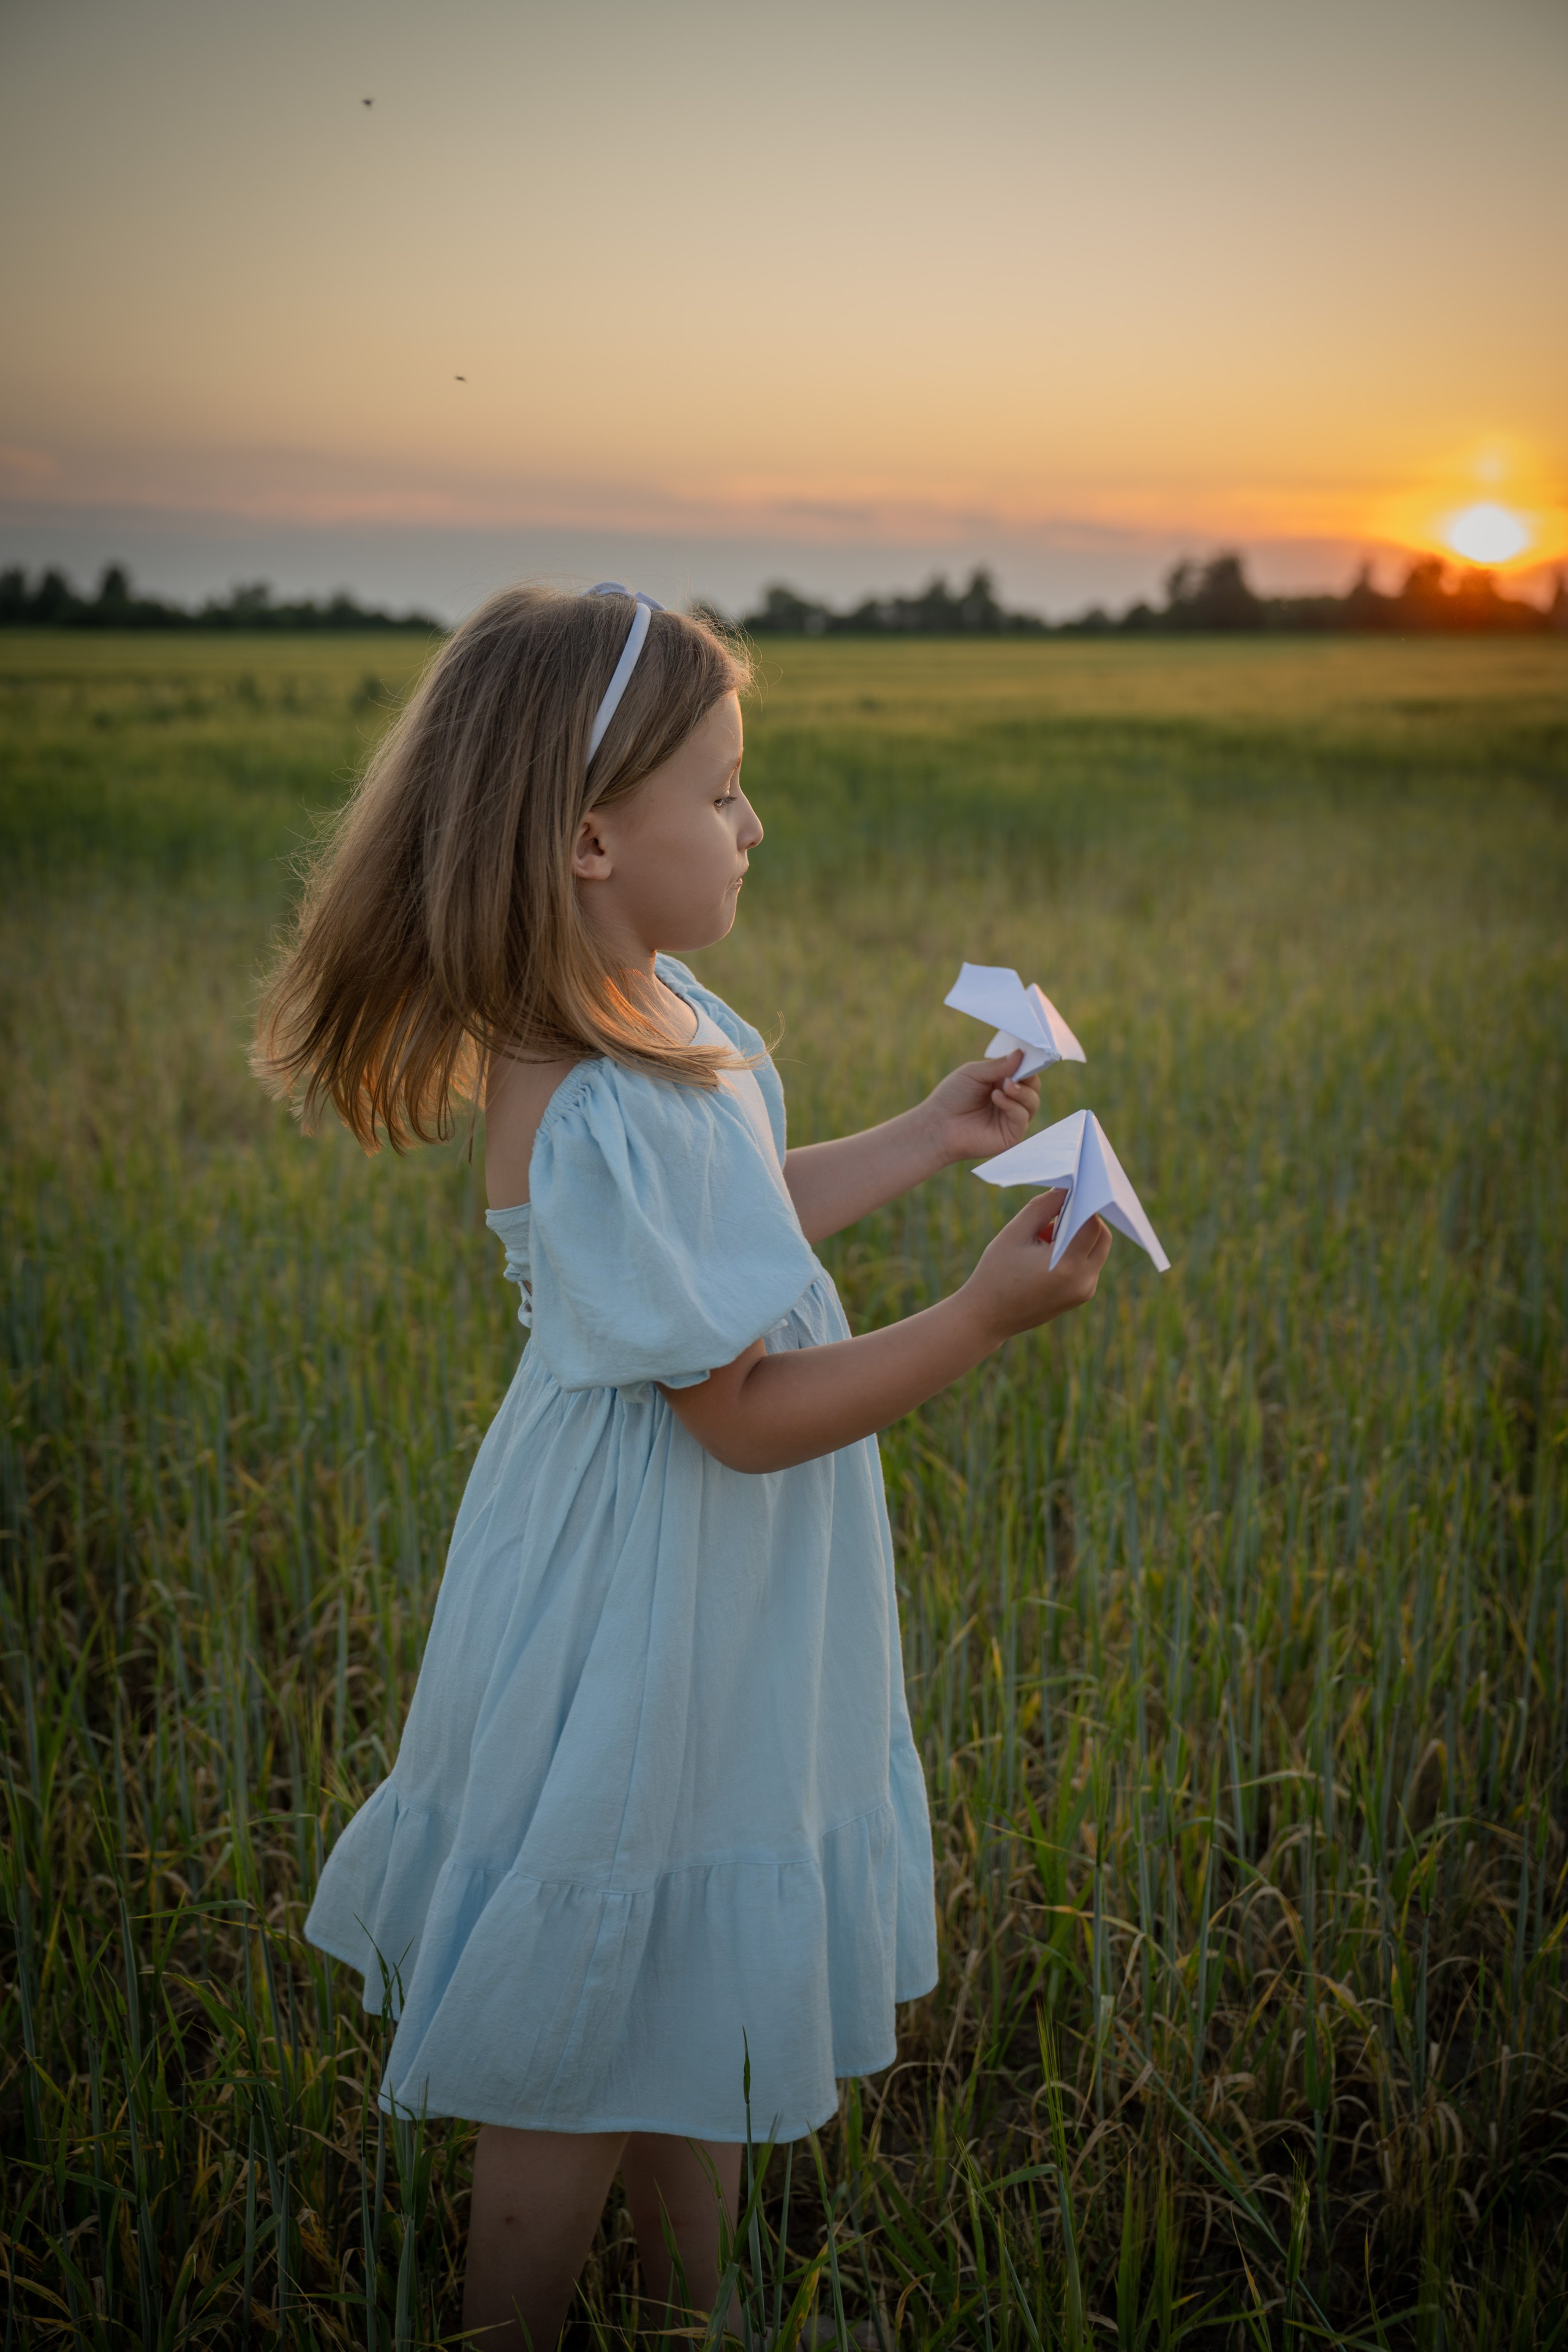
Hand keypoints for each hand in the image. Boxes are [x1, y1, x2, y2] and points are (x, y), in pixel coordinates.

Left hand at [924, 1052, 1040, 1165]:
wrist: (938, 1126)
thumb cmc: (952, 1097)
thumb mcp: (974, 1073)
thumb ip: (999, 1065)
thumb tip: (1021, 1053)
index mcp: (1002, 1082)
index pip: (1025, 1070)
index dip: (1028, 1062)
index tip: (1028, 1053)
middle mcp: (1010, 1099)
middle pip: (1033, 1086)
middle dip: (1028, 1076)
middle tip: (1013, 1073)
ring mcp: (1012, 1117)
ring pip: (1032, 1101)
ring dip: (1021, 1091)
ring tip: (1005, 1086)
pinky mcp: (1011, 1134)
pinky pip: (1022, 1117)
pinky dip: (1013, 1105)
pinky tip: (997, 1098)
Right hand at [961, 1187, 1112, 1343]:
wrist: (986, 1318)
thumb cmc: (995, 1273)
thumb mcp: (1015, 1233)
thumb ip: (1043, 1207)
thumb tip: (1066, 1188)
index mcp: (1067, 1266)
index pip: (1092, 1223)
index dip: (1084, 1202)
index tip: (1073, 1189)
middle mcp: (1083, 1281)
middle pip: (1102, 1237)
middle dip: (1085, 1218)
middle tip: (1059, 1209)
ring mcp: (1084, 1292)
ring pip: (1097, 1250)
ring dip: (1079, 1235)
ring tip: (1044, 1236)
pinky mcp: (1080, 1296)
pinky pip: (1088, 1264)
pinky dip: (1075, 1251)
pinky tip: (1046, 1252)